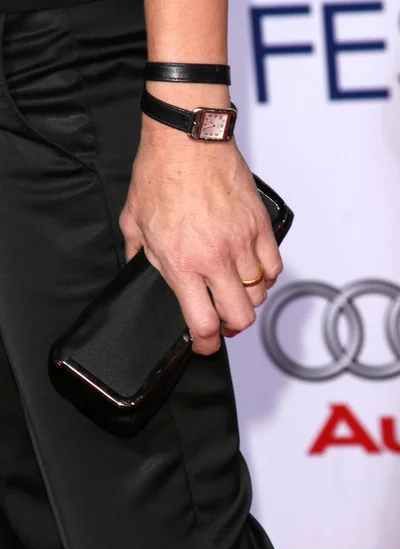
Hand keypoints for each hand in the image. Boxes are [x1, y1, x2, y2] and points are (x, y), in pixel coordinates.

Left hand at [119, 120, 282, 355]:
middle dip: (231, 327)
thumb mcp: (134, 223)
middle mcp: (215, 258)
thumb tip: (142, 273)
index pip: (203, 323)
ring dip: (246, 299)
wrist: (187, 139)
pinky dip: (266, 276)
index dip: (206, 344)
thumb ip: (140, 256)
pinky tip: (253, 269)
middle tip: (221, 319)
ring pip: (259, 294)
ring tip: (234, 289)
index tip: (204, 344)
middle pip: (241, 317)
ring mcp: (241, 242)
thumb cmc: (160, 175)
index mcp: (181, 263)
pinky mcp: (260, 225)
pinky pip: (274, 266)